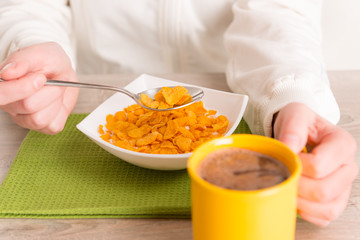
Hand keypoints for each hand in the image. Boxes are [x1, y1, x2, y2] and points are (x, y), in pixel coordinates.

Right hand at [0, 42, 78, 133]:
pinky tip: (57, 101)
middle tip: (53, 79)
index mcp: (3, 85)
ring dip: (55, 101)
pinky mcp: (42, 127)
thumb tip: (7, 72)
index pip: (2, 95)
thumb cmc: (47, 61)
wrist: (63, 71)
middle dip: (49, 90)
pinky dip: (60, 111)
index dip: (23, 88)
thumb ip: (22, 61)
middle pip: (28, 106)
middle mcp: (10, 105)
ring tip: (56, 89)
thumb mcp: (38, 54)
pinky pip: (52, 125)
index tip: (41, 77)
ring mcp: (24, 118)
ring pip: (39, 119)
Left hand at [273, 102, 357, 225]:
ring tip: (287, 186)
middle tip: (282, 174)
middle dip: (296, 185)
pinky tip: (295, 197)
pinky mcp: (335, 201)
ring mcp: (344, 187)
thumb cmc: (299, 124)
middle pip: (323, 191)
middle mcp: (348, 167)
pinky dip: (306, 213)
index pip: (318, 165)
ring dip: (300, 203)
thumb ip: (292, 129)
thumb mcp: (295, 115)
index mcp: (342, 144)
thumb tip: (288, 149)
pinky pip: (324, 218)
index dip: (296, 165)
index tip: (285, 157)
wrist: (299, 131)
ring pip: (327, 209)